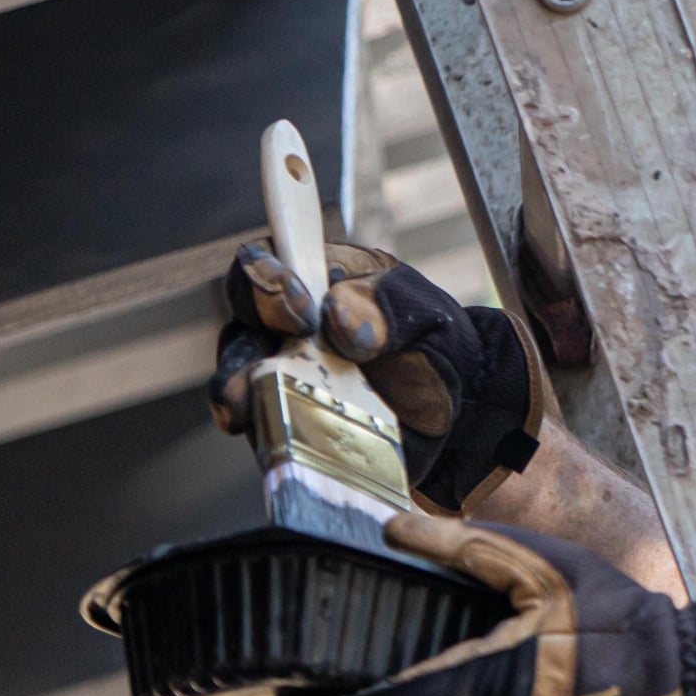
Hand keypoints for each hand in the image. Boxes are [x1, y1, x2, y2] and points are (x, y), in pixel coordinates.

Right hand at [209, 241, 546, 511]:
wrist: (461, 412)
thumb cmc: (440, 347)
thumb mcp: (425, 315)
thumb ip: (385, 307)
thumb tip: (338, 314)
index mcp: (324, 277)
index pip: (270, 259)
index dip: (268, 277)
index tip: (300, 308)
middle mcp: (292, 320)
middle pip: (242, 319)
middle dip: (242, 341)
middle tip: (259, 367)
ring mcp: (285, 369)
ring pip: (239, 371)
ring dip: (234, 389)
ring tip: (241, 409)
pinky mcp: (290, 415)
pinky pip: (262, 420)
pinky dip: (260, 428)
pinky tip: (267, 436)